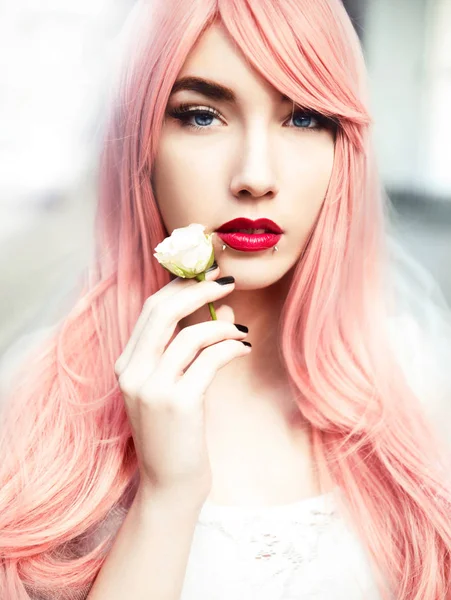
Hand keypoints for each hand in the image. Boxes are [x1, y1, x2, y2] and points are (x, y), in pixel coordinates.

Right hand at [114, 266, 250, 506]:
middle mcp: (133, 372)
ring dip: (222, 326)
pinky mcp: (177, 403)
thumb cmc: (176, 433)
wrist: (169, 485)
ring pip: (190, 335)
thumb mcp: (179, 385)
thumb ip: (194, 347)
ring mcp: (152, 388)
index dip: (180, 285)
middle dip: (198, 289)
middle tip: (228, 280)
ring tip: (241, 331)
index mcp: (127, 364)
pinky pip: (209, 360)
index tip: (207, 272)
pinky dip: (230, 347)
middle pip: (163, 311)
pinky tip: (244, 348)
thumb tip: (225, 311)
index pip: (150, 309)